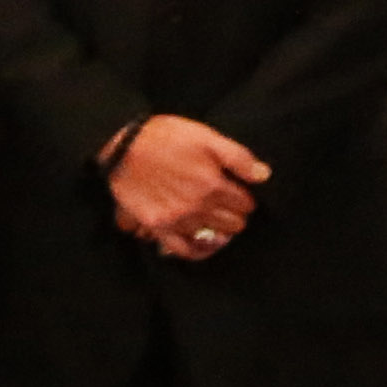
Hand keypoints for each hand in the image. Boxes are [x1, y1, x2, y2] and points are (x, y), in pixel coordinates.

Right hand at [109, 113, 268, 261]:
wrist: (121, 145)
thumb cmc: (164, 137)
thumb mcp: (205, 136)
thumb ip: (238, 157)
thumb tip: (264, 175)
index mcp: (213, 185)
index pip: (246, 203)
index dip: (243, 196)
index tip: (236, 190)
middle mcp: (198, 207)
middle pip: (234, 224)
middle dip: (234, 213)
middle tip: (226, 204)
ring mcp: (177, 219)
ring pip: (214, 236)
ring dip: (219, 229)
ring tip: (215, 219)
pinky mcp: (158, 226)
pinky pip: (184, 249)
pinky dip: (197, 250)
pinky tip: (202, 243)